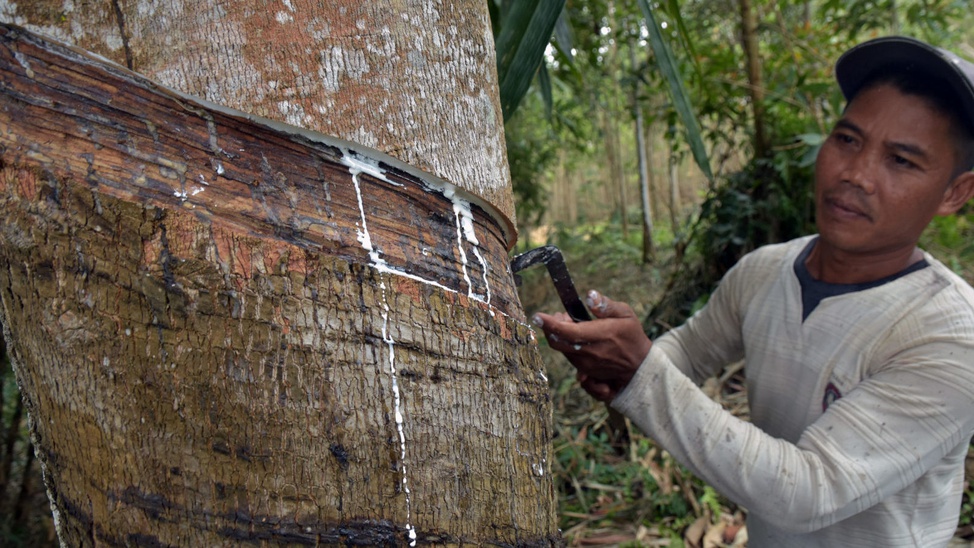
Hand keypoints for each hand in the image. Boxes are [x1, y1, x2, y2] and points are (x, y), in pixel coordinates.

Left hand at [533, 290, 651, 401]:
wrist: (640, 366)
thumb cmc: (632, 336)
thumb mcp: (626, 315)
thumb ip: (606, 305)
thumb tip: (590, 295)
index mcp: (600, 336)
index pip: (567, 331)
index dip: (549, 324)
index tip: (537, 316)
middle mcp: (590, 353)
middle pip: (557, 342)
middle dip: (552, 327)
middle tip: (562, 316)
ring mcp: (586, 365)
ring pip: (561, 349)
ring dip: (560, 336)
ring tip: (572, 325)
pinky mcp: (585, 372)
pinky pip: (568, 358)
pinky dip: (566, 346)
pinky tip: (576, 340)